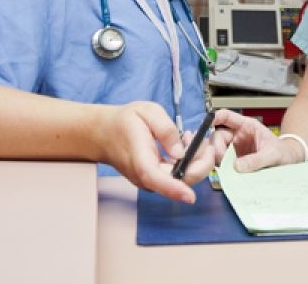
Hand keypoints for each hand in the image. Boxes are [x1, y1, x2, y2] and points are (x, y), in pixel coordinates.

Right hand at [94, 101, 213, 202]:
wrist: (103, 134)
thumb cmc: (123, 122)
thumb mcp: (146, 111)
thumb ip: (165, 129)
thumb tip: (181, 151)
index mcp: (140, 159)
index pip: (156, 179)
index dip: (174, 189)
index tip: (190, 196)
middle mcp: (145, 176)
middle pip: (179, 181)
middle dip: (201, 163)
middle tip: (204, 140)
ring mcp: (150, 180)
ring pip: (182, 180)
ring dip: (196, 161)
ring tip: (190, 136)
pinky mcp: (156, 179)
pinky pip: (177, 176)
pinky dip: (189, 162)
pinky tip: (185, 143)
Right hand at [211, 109, 301, 171]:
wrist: (289, 164)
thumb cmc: (284, 153)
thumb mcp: (273, 154)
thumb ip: (256, 159)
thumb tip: (237, 166)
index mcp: (247, 127)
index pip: (227, 117)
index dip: (216, 117)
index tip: (210, 122)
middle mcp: (237, 136)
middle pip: (217, 136)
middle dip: (216, 148)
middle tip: (223, 161)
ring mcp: (234, 149)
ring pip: (216, 150)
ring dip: (217, 159)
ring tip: (226, 169)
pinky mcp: (234, 162)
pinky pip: (221, 163)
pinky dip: (220, 167)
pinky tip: (226, 173)